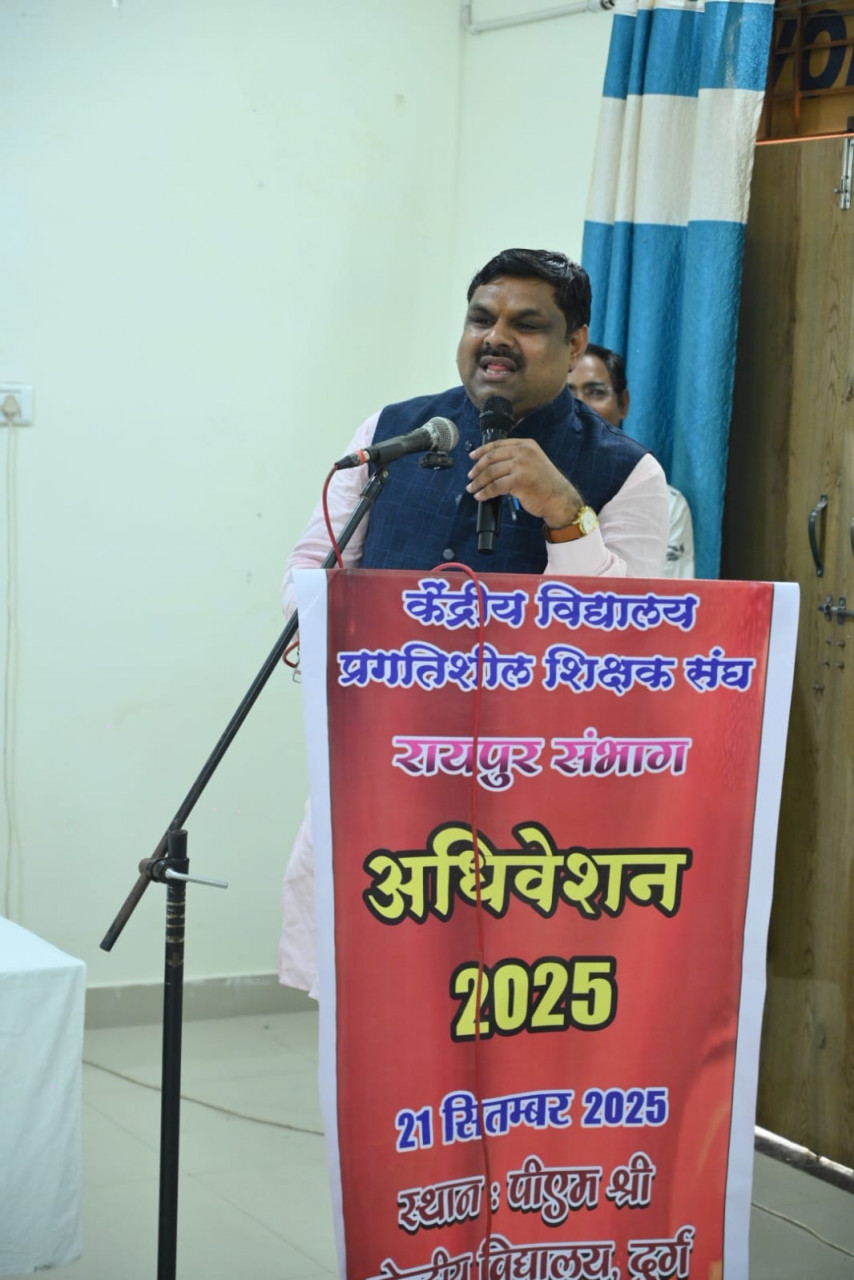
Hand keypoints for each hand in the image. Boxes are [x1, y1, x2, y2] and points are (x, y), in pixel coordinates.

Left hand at [467, 438, 582, 528]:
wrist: (560, 499)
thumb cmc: (546, 484)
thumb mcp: (533, 462)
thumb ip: (516, 458)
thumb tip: (491, 464)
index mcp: (527, 445)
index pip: (498, 444)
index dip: (482, 450)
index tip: (472, 456)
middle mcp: (524, 452)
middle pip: (491, 457)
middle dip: (477, 468)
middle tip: (470, 477)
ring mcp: (522, 466)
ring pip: (491, 472)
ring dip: (479, 482)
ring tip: (472, 488)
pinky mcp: (519, 481)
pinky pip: (495, 486)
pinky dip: (485, 492)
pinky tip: (481, 496)